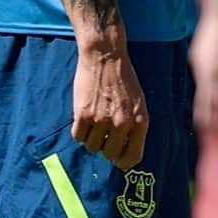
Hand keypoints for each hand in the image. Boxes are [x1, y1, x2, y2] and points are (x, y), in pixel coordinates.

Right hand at [72, 42, 148, 170]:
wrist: (105, 55)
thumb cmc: (122, 78)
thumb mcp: (138, 102)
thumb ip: (134, 127)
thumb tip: (125, 153)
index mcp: (140, 121)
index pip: (132, 157)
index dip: (123, 161)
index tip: (117, 158)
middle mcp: (122, 123)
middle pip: (110, 154)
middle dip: (105, 146)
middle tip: (102, 131)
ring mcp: (102, 120)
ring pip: (92, 147)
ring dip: (91, 136)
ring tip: (94, 118)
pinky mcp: (83, 114)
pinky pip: (78, 137)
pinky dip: (79, 130)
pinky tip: (84, 115)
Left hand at [189, 3, 217, 133]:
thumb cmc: (207, 39)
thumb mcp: (196, 59)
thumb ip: (199, 81)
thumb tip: (197, 100)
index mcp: (211, 73)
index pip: (207, 104)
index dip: (204, 119)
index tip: (200, 128)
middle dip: (215, 121)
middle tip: (210, 131)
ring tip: (214, 121)